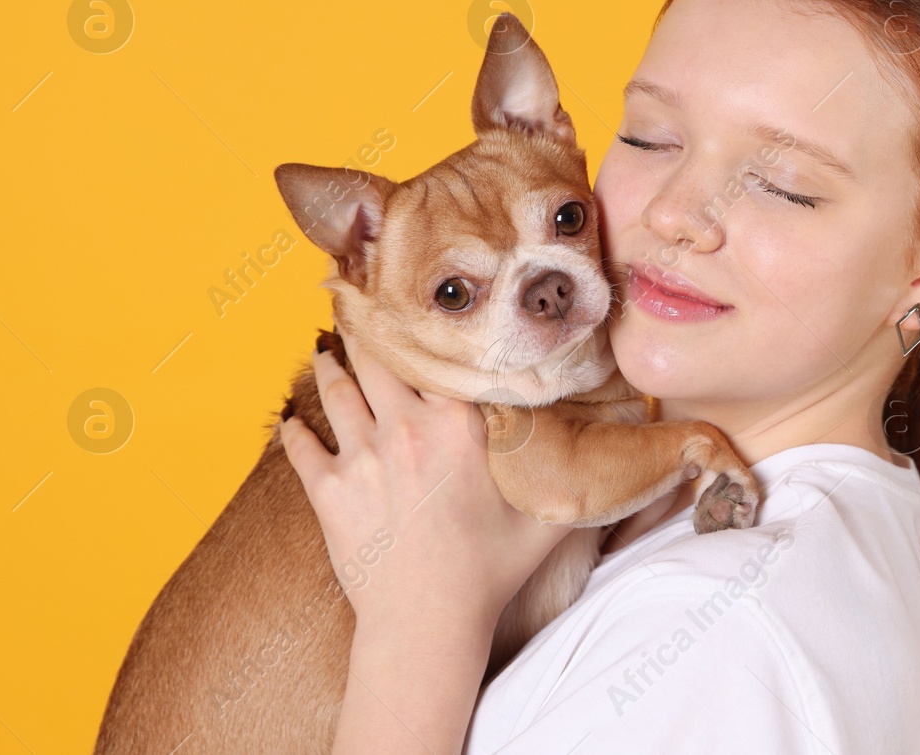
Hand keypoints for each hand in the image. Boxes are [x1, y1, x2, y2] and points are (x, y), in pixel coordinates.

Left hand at [279, 324, 573, 635]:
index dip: (424, 321)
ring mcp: (362, 456)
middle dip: (366, 326)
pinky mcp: (328, 490)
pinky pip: (303, 447)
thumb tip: (629, 447)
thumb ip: (577, 470)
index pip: (437, 353)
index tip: (418, 296)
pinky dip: (295, 430)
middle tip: (356, 300)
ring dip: (327, 365)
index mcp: (458, 424)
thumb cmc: (490, 570)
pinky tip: (289, 420)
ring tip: (321, 348)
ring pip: (337, 391)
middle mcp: (406, 428)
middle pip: (377, 358)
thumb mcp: (544, 514)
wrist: (427, 622)